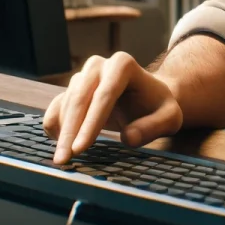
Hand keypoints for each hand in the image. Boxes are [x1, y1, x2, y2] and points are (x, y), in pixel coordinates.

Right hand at [43, 52, 182, 164]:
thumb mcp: (169, 117)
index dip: (91, 123)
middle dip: (70, 131)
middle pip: (80, 99)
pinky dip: (55, 126)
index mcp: (123, 64)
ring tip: (63, 160)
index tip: (81, 148)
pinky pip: (56, 108)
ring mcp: (83, 76)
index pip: (104, 95)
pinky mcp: (71, 90)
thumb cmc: (158, 108)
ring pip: (66, 104)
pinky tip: (61, 144)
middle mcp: (99, 65)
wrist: (147, 98)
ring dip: (62, 132)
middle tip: (64, 160)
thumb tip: (128, 138)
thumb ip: (154, 126)